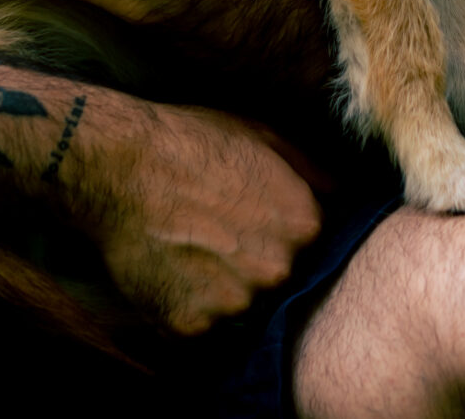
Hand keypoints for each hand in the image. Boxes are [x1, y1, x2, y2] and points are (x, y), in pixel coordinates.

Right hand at [77, 99, 323, 335]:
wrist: (120, 164)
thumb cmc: (192, 141)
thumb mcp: (263, 137)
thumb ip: (311, 174)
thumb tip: (344, 196)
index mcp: (304, 226)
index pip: (311, 251)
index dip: (280, 239)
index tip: (251, 226)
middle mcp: (278, 271)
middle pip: (276, 283)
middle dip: (253, 267)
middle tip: (216, 239)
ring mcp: (235, 303)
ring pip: (239, 310)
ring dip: (220, 292)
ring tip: (189, 254)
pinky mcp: (191, 325)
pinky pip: (199, 327)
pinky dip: (186, 308)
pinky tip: (169, 273)